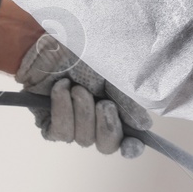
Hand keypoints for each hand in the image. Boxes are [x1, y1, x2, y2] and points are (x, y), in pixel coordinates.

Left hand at [15, 33, 150, 157]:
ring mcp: (72, 125)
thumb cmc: (83, 54)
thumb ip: (126, 101)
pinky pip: (60, 132)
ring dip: (82, 110)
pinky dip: (63, 109)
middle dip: (106, 126)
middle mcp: (94, 123)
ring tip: (77, 87)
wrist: (50, 43)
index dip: (132, 148)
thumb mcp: (111, 75)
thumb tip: (143, 125)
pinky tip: (62, 89)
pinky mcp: (49, 123)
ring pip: (83, 138)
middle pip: (106, 146)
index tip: (132, 145)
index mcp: (114, 111)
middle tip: (104, 103)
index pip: (127, 142)